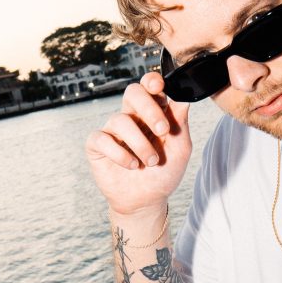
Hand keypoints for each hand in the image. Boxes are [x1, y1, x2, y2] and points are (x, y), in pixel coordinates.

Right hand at [85, 72, 191, 216]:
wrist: (147, 200)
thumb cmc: (164, 172)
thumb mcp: (180, 148)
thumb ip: (180, 122)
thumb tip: (183, 96)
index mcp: (153, 112)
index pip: (149, 87)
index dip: (152, 81)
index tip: (159, 87)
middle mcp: (132, 116)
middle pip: (132, 93)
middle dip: (148, 108)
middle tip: (162, 131)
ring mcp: (113, 130)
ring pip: (120, 119)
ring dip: (140, 143)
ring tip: (151, 161)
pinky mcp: (97, 145)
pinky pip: (102, 138)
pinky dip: (120, 154)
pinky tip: (132, 165)